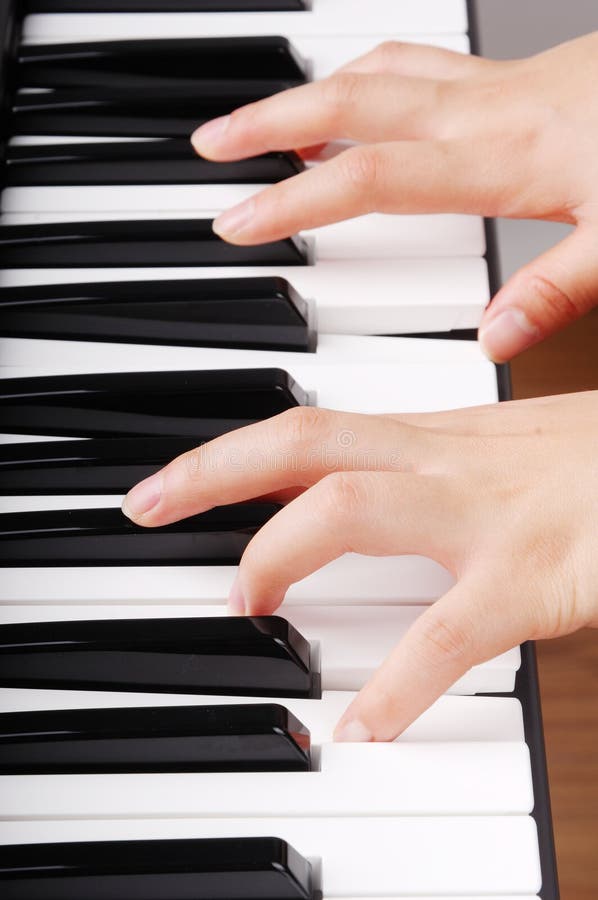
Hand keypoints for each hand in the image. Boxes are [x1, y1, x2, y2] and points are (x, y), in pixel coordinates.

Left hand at [122, 392, 597, 740]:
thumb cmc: (592, 462)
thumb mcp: (496, 450)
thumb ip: (423, 470)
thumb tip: (352, 494)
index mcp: (436, 438)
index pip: (309, 429)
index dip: (230, 452)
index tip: (174, 482)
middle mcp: (445, 464)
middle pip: (302, 444)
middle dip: (213, 470)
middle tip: (148, 508)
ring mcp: (483, 516)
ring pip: (348, 509)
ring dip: (278, 553)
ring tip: (245, 602)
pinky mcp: (530, 577)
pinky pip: (444, 634)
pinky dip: (397, 685)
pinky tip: (364, 726)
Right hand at [191, 34, 597, 362]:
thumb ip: (555, 290)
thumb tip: (491, 339)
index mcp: (505, 156)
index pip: (371, 178)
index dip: (295, 199)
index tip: (237, 221)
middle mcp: (489, 109)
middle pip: (353, 102)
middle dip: (270, 122)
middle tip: (214, 145)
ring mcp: (503, 84)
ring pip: (382, 70)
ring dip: (312, 91)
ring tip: (264, 118)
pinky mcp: (522, 75)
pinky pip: (423, 61)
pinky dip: (373, 74)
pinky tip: (362, 92)